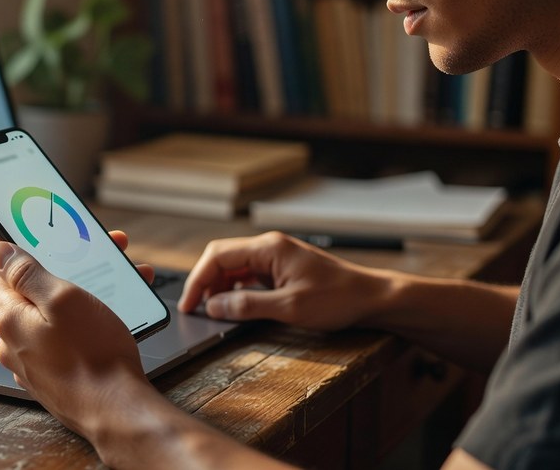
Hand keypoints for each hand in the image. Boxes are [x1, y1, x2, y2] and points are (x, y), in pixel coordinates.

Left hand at [0, 237, 153, 437]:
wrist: (118, 412)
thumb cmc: (95, 355)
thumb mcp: (63, 300)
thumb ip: (27, 273)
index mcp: (10, 319)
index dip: (19, 253)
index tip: (44, 243)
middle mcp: (14, 343)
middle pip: (27, 293)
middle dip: (62, 271)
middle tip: (95, 260)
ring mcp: (33, 362)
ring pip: (49, 316)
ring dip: (79, 295)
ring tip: (116, 286)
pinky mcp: (53, 375)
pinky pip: (62, 338)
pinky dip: (81, 322)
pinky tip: (109, 317)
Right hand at [177, 231, 389, 330]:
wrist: (371, 298)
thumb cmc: (337, 299)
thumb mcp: (289, 308)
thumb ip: (247, 306)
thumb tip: (213, 307)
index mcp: (268, 248)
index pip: (218, 256)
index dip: (198, 280)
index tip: (188, 304)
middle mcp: (269, 247)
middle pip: (222, 258)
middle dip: (205, 283)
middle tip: (195, 309)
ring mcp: (275, 257)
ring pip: (234, 267)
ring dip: (219, 288)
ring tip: (212, 312)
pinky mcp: (281, 269)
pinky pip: (248, 275)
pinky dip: (235, 290)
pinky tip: (234, 307)